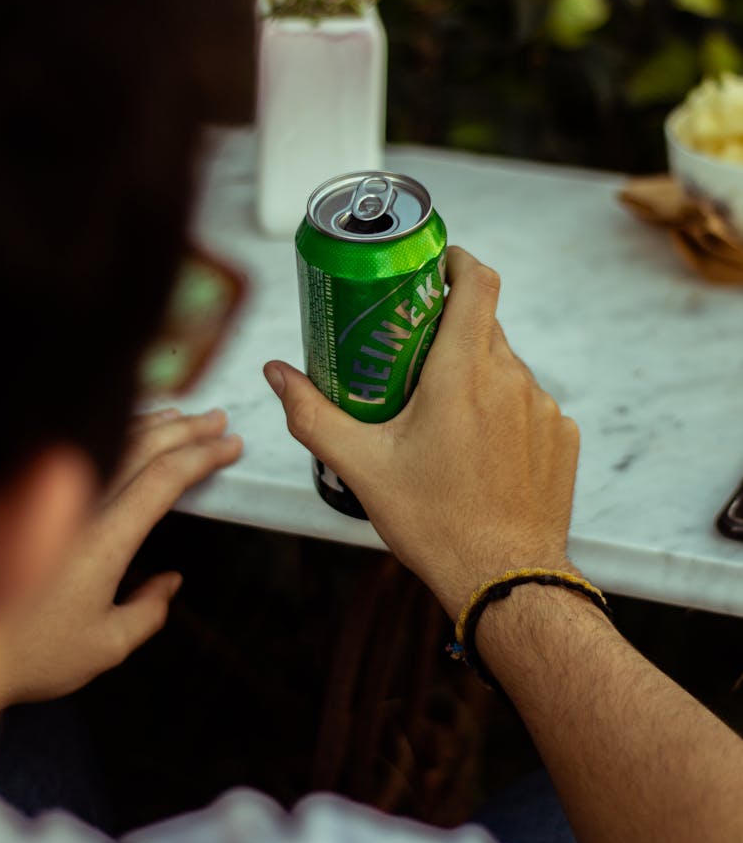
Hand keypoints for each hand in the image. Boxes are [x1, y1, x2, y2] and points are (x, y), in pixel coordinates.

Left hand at [0, 408, 242, 705]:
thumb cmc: (29, 654)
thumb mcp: (104, 646)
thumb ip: (148, 611)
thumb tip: (168, 582)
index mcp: (105, 538)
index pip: (165, 478)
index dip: (204, 456)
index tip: (231, 447)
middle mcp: (77, 507)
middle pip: (142, 447)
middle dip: (186, 430)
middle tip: (217, 421)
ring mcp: (49, 498)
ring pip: (109, 441)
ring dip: (150, 425)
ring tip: (180, 418)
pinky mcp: (31, 500)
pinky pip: (78, 451)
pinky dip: (112, 435)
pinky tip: (125, 434)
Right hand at [264, 246, 578, 618]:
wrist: (505, 579)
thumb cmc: (435, 524)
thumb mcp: (362, 466)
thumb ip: (313, 414)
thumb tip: (278, 375)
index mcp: (463, 373)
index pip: (477, 282)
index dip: (456, 263)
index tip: (434, 268)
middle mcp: (512, 379)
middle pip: (484, 327)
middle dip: (449, 333)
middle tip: (413, 359)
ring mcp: (545, 408)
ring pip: (506, 368)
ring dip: (477, 379)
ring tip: (444, 421)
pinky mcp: (563, 437)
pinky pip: (531, 405)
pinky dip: (505, 414)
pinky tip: (480, 453)